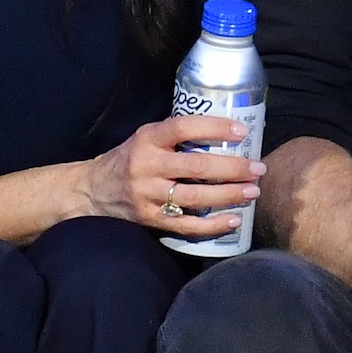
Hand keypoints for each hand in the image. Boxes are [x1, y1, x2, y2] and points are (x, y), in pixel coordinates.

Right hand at [81, 117, 263, 241]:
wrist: (93, 190)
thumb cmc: (129, 158)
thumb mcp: (145, 137)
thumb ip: (176, 136)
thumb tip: (226, 133)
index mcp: (148, 138)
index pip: (184, 128)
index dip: (215, 128)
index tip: (242, 131)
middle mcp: (147, 165)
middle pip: (197, 166)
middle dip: (233, 168)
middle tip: (258, 168)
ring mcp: (148, 194)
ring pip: (195, 197)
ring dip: (228, 195)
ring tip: (252, 192)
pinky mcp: (151, 219)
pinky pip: (187, 225)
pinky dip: (213, 225)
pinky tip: (234, 220)